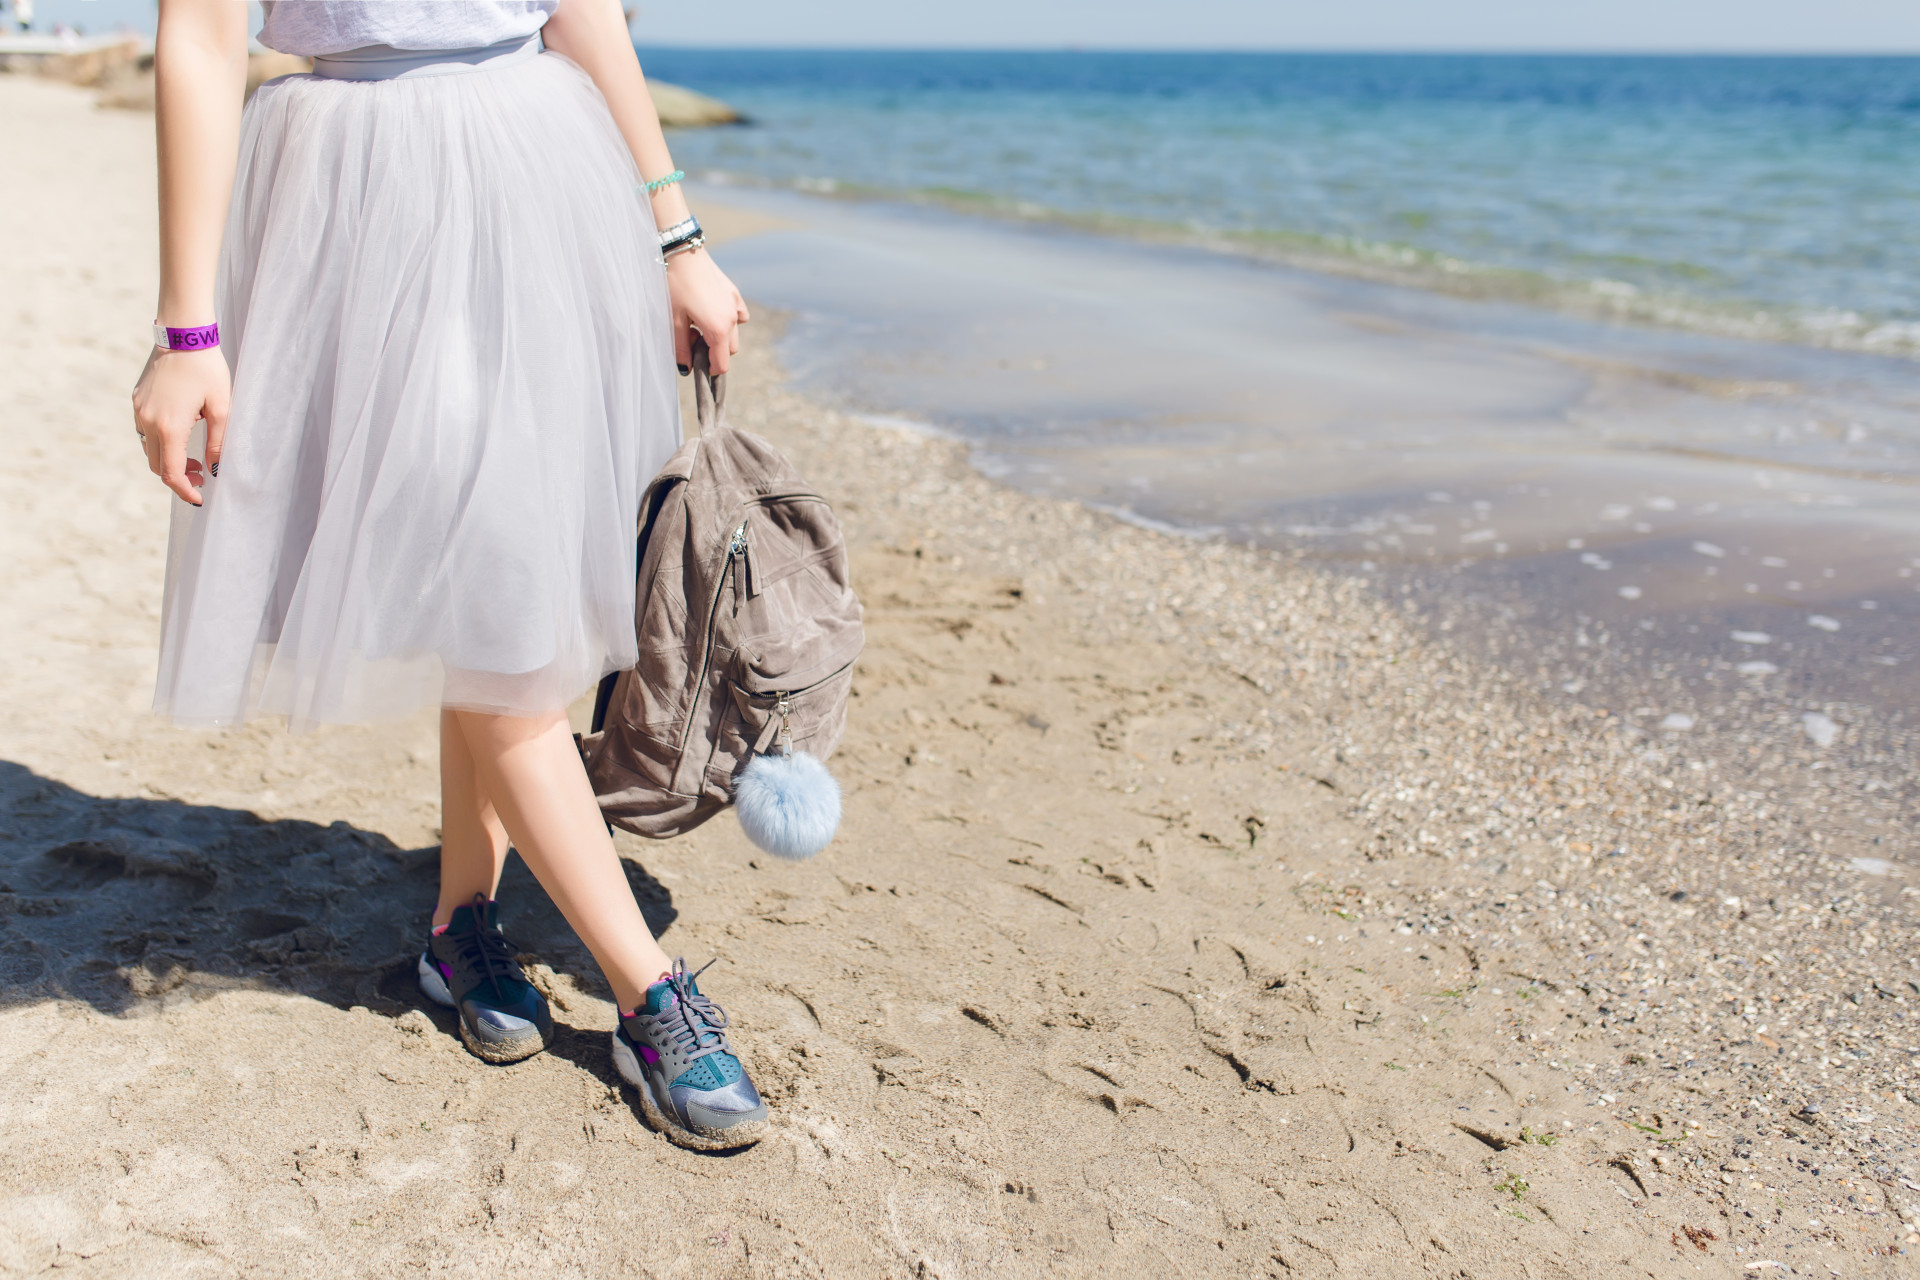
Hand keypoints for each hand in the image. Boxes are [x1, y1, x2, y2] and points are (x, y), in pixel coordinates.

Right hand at [131, 345, 229, 506]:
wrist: (183, 335)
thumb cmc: (207, 369)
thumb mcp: (222, 408)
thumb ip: (218, 442)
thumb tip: (215, 469)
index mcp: (169, 427)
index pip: (171, 472)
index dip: (185, 490)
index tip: (200, 498)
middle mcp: (147, 421)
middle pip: (157, 465)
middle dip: (178, 477)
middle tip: (201, 476)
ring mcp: (139, 411)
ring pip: (149, 450)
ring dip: (168, 460)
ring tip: (193, 459)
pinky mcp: (136, 401)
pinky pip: (144, 432)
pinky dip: (160, 443)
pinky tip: (180, 436)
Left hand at [665, 248, 749, 375]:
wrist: (681, 253)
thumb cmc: (675, 286)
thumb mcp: (674, 321)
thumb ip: (681, 348)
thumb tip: (686, 368)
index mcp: (718, 329)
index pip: (722, 364)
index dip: (710, 370)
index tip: (697, 366)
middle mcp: (732, 319)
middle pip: (730, 350)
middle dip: (714, 352)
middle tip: (692, 340)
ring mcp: (735, 305)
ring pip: (735, 333)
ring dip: (721, 336)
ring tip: (699, 324)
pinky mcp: (733, 293)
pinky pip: (738, 315)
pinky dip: (729, 319)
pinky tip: (712, 311)